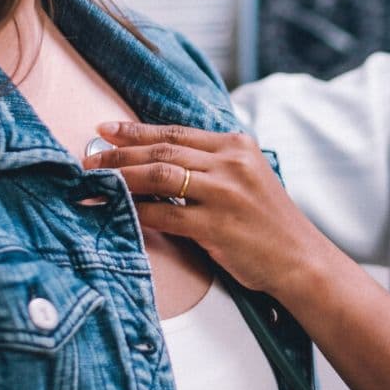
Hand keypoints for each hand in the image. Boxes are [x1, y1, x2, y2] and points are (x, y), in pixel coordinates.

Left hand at [86, 122, 345, 303]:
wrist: (299, 259)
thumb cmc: (269, 223)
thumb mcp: (247, 178)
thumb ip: (212, 165)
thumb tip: (158, 160)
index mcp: (237, 145)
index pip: (176, 131)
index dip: (136, 130)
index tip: (106, 130)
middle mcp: (231, 162)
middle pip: (162, 149)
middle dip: (120, 153)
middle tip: (90, 158)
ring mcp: (224, 193)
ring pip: (159, 175)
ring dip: (122, 177)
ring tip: (96, 180)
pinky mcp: (216, 225)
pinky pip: (164, 213)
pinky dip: (137, 210)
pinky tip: (118, 210)